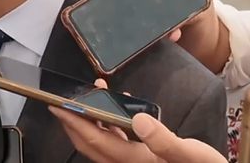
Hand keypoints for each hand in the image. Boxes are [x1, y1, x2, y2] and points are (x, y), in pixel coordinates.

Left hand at [50, 80, 225, 162]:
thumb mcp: (190, 154)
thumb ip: (165, 139)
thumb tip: (138, 119)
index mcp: (134, 161)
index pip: (96, 140)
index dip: (75, 122)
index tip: (58, 105)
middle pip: (90, 143)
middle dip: (73, 121)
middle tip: (62, 99)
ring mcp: (131, 161)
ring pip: (100, 141)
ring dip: (90, 119)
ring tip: (90, 94)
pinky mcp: (139, 157)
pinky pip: (115, 139)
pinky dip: (109, 122)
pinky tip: (117, 105)